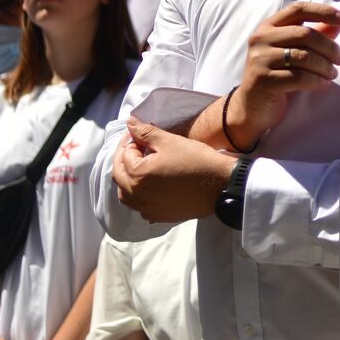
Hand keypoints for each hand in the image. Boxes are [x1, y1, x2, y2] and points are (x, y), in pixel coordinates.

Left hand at [113, 120, 236, 221]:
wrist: (219, 185)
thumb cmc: (196, 161)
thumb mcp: (169, 141)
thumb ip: (145, 132)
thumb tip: (130, 123)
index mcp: (138, 175)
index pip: (125, 154)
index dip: (130, 140)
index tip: (139, 133)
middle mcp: (138, 196)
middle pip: (119, 175)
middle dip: (123, 158)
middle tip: (136, 146)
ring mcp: (148, 209)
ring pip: (125, 194)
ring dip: (127, 179)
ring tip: (139, 166)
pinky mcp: (159, 216)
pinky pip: (139, 206)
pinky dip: (138, 195)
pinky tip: (149, 186)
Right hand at [230, 2, 339, 146]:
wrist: (252, 107)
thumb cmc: (277, 75)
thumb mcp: (293, 52)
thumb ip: (314, 36)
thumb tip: (339, 24)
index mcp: (269, 26)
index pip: (298, 9)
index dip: (323, 12)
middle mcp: (260, 39)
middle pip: (305, 34)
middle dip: (329, 47)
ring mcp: (259, 59)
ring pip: (304, 57)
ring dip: (325, 66)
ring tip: (332, 74)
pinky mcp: (263, 80)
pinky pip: (299, 78)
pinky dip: (317, 81)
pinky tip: (323, 84)